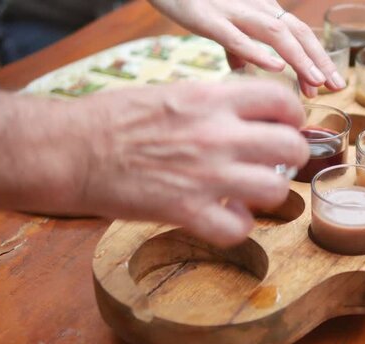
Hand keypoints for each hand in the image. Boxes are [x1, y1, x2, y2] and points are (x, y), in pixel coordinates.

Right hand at [69, 80, 308, 245]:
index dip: (293, 115)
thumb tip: (249, 116)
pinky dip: (236, 226)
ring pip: (275, 189)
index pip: (281, 100)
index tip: (287, 126)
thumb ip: (216, 104)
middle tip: (275, 161)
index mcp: (212, 99)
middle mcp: (217, 134)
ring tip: (250, 191)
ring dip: (268, 192)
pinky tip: (224, 216)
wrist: (72, 150)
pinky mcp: (187, 211)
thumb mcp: (174, 93)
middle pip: (291, 146)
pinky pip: (239, 228)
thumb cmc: (116, 118)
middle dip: (291, 155)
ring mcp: (206, 175)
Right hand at [149, 0, 346, 97]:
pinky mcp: (207, 17)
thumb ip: (234, 45)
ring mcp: (232, 10)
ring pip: (275, 34)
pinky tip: (276, 68)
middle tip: (338, 86)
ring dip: (299, 58)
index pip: (296, 33)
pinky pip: (236, 36)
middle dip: (320, 59)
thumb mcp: (220, 23)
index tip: (333, 83)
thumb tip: (241, 67)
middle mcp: (253, 7)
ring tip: (316, 81)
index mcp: (258, 10)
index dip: (317, 56)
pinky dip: (258, 52)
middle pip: (296, 32)